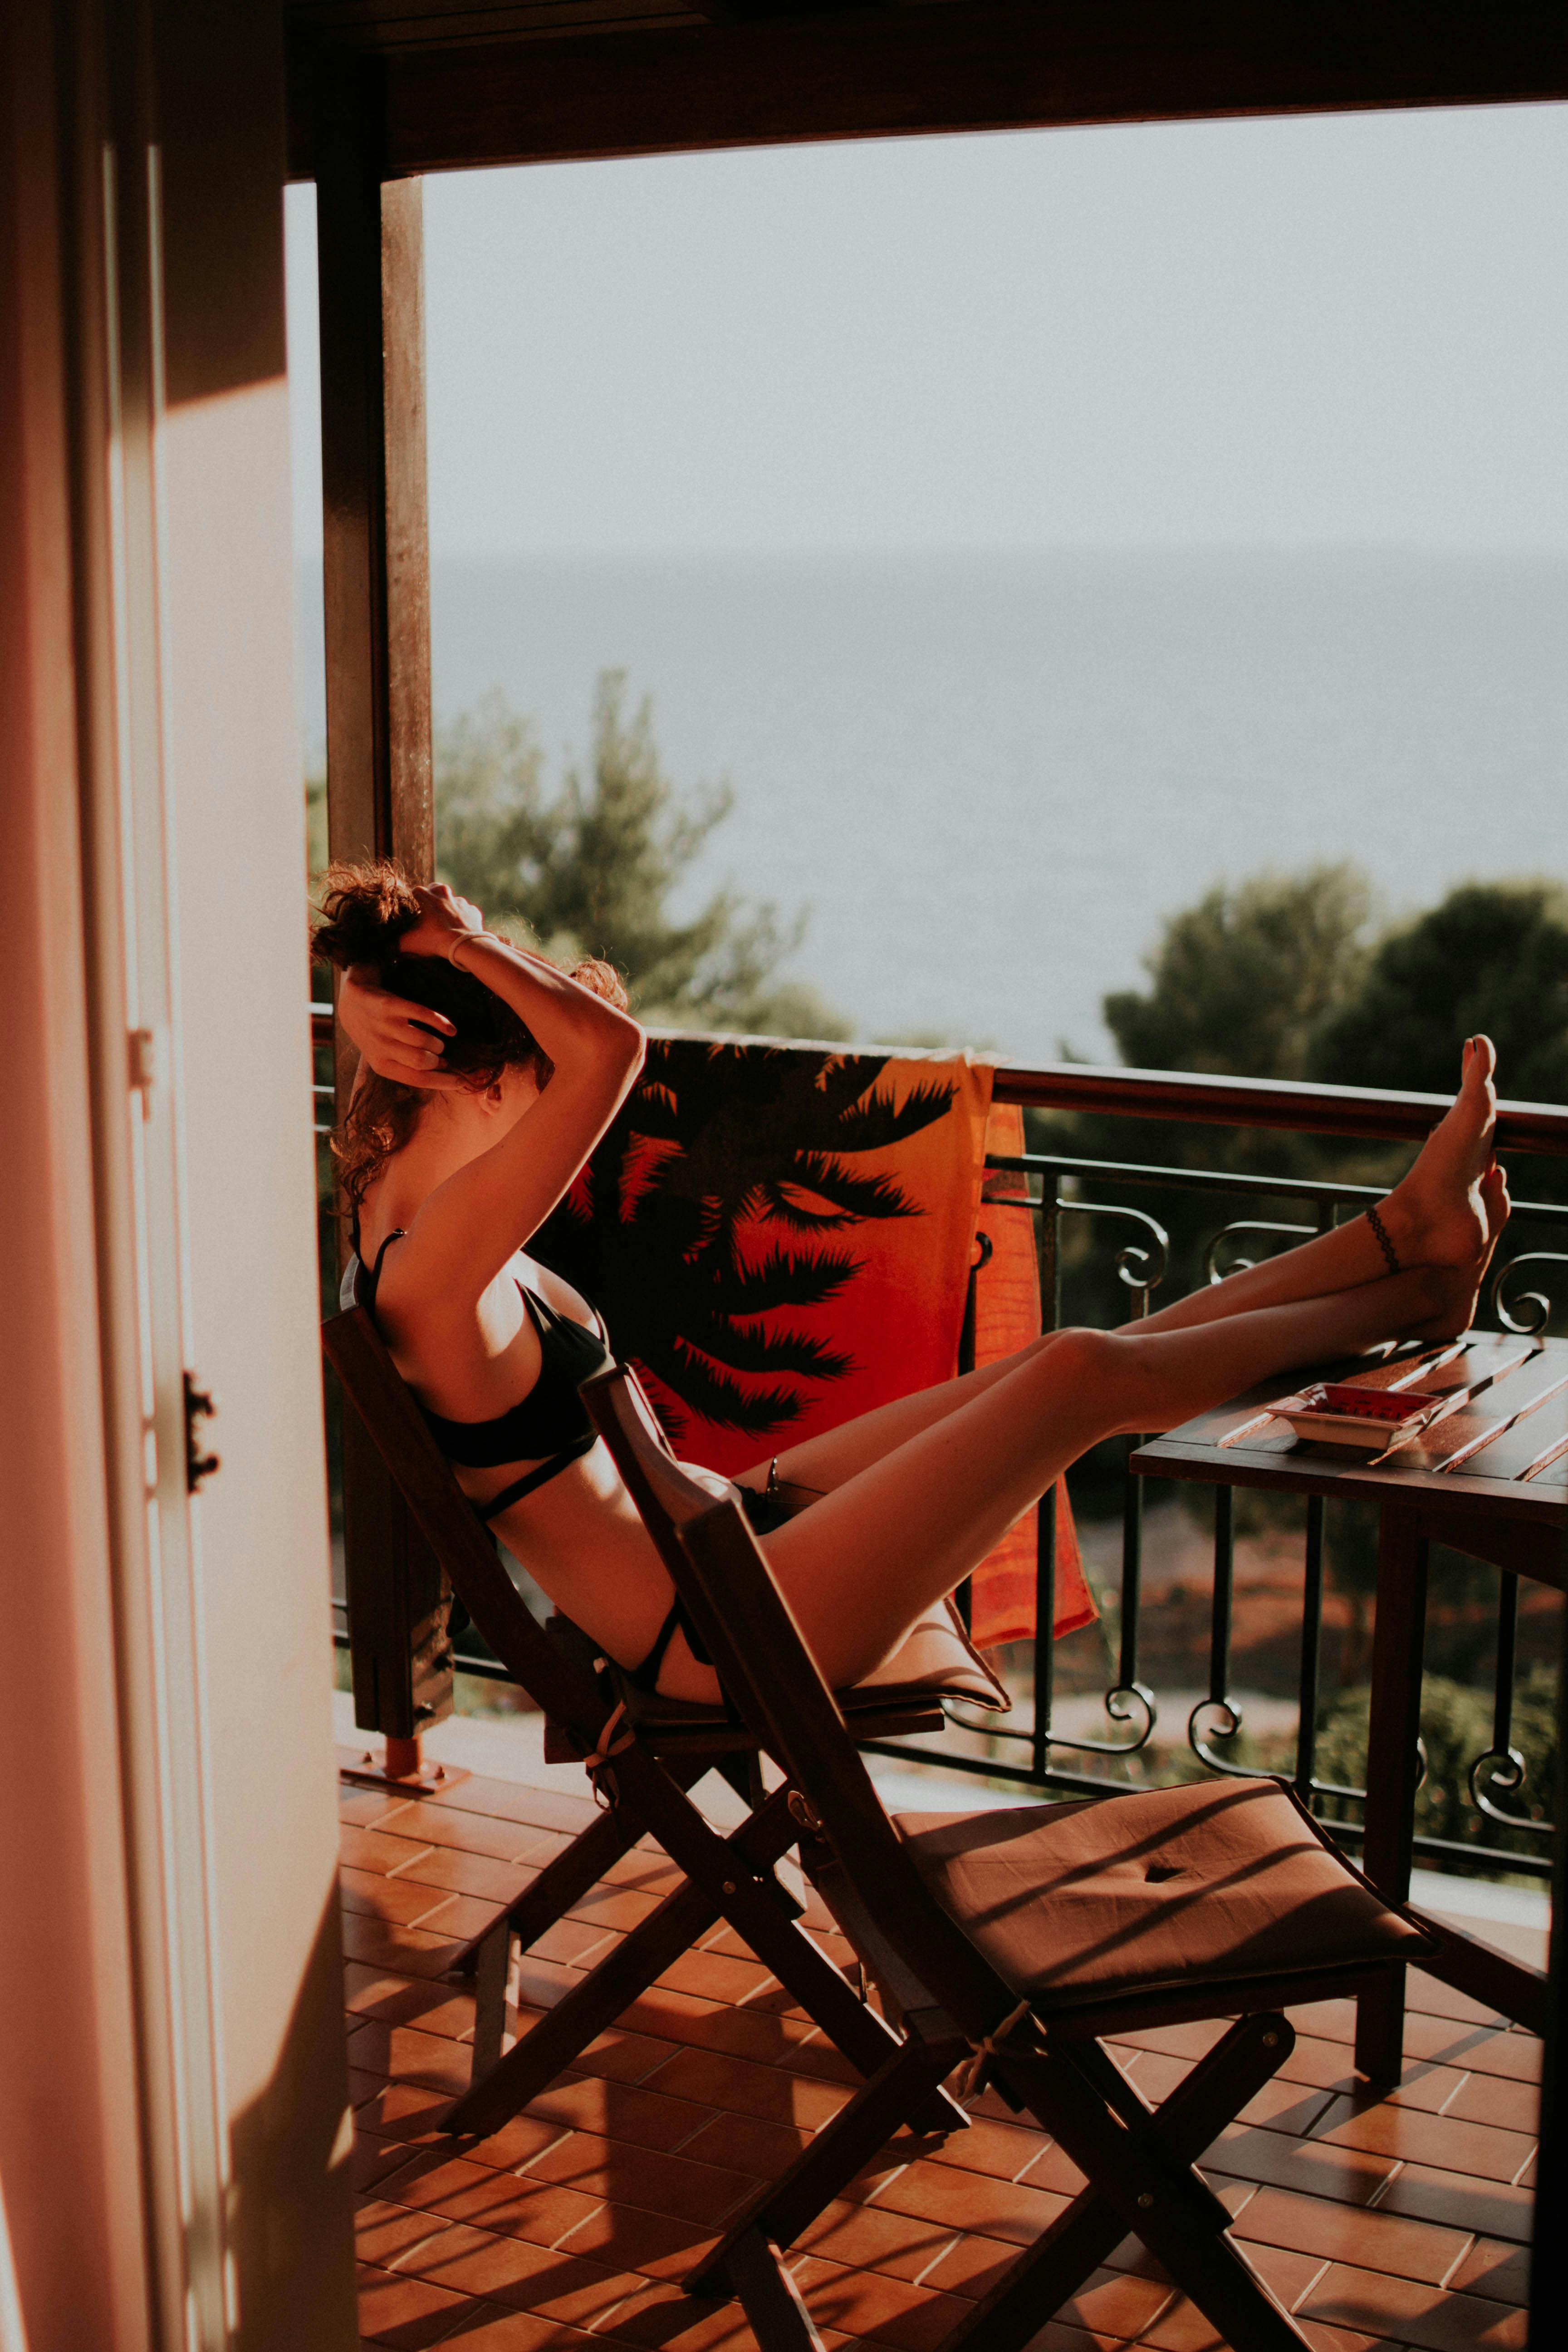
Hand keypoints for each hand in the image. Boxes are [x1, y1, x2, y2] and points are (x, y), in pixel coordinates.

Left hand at [338, 964, 462, 1090]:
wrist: (350, 1002)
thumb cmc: (373, 1033)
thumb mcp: (382, 1055)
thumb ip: (406, 1064)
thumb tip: (442, 1069)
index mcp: (380, 1065)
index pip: (417, 1079)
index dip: (442, 1082)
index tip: (461, 1082)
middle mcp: (380, 1046)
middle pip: (421, 1061)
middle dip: (438, 1060)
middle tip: (440, 1056)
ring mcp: (383, 1025)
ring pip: (423, 1040)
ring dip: (438, 1043)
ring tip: (438, 1043)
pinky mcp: (388, 1005)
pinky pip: (422, 1014)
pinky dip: (441, 1022)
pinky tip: (450, 1029)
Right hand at [396, 882, 485, 959]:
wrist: (464, 945)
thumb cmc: (434, 939)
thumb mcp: (409, 942)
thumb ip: (396, 942)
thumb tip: (389, 946)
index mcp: (425, 894)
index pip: (415, 893)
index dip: (414, 904)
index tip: (415, 915)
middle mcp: (443, 892)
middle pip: (435, 892)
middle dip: (432, 902)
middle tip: (430, 918)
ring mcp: (460, 901)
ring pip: (452, 902)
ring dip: (448, 911)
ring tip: (446, 927)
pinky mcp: (473, 911)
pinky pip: (466, 913)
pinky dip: (463, 920)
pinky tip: (459, 931)